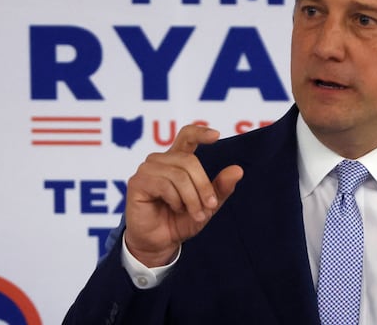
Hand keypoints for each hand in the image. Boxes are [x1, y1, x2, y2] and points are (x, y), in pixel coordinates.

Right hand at [123, 125, 242, 266]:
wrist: (160, 243)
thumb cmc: (180, 221)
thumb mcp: (207, 205)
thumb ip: (220, 188)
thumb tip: (238, 170)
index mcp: (177, 160)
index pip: (186, 135)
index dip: (200, 132)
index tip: (216, 136)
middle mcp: (160, 161)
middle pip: (189, 161)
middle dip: (203, 186)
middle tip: (209, 206)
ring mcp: (147, 170)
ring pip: (178, 175)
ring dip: (191, 198)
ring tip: (195, 214)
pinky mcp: (137, 183)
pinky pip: (164, 185)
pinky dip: (176, 200)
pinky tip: (176, 209)